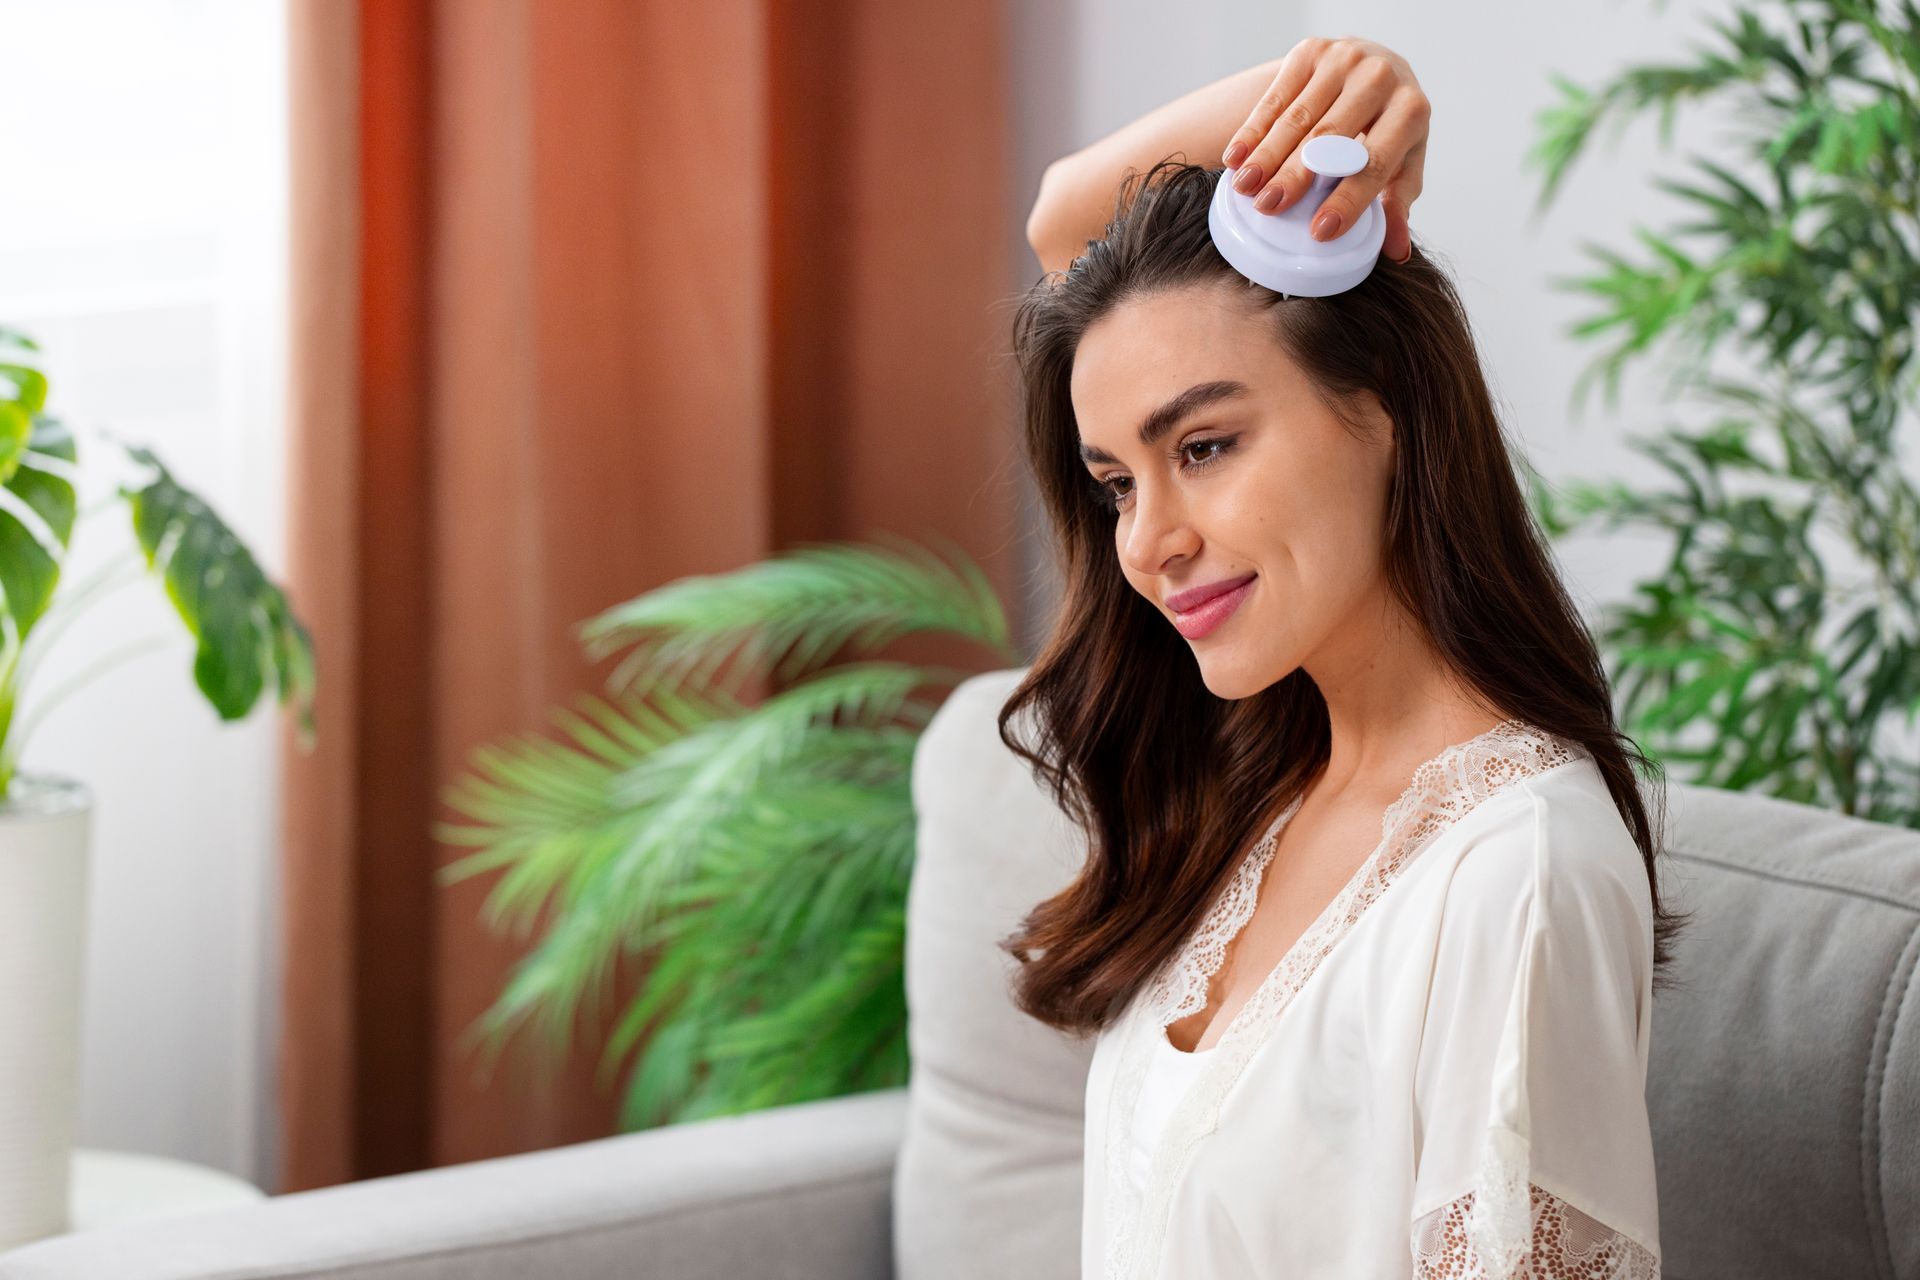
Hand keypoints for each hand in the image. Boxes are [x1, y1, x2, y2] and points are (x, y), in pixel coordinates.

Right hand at [1220, 36, 1428, 261]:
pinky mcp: (1311, 51)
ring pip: (1298, 117)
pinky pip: (1276, 96)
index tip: (1318, 232)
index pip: (1376, 162)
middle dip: (1296, 175)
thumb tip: (1395, 252)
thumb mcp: (1403, 163)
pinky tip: (1235, 158)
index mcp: (1410, 110)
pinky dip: (1252, 130)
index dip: (1347, 200)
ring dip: (1266, 155)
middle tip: (1268, 209)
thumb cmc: (1387, 126)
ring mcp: (1344, 58)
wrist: (1374, 65)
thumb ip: (1396, 204)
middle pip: (1330, 138)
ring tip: (1245, 188)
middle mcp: (1380, 78)